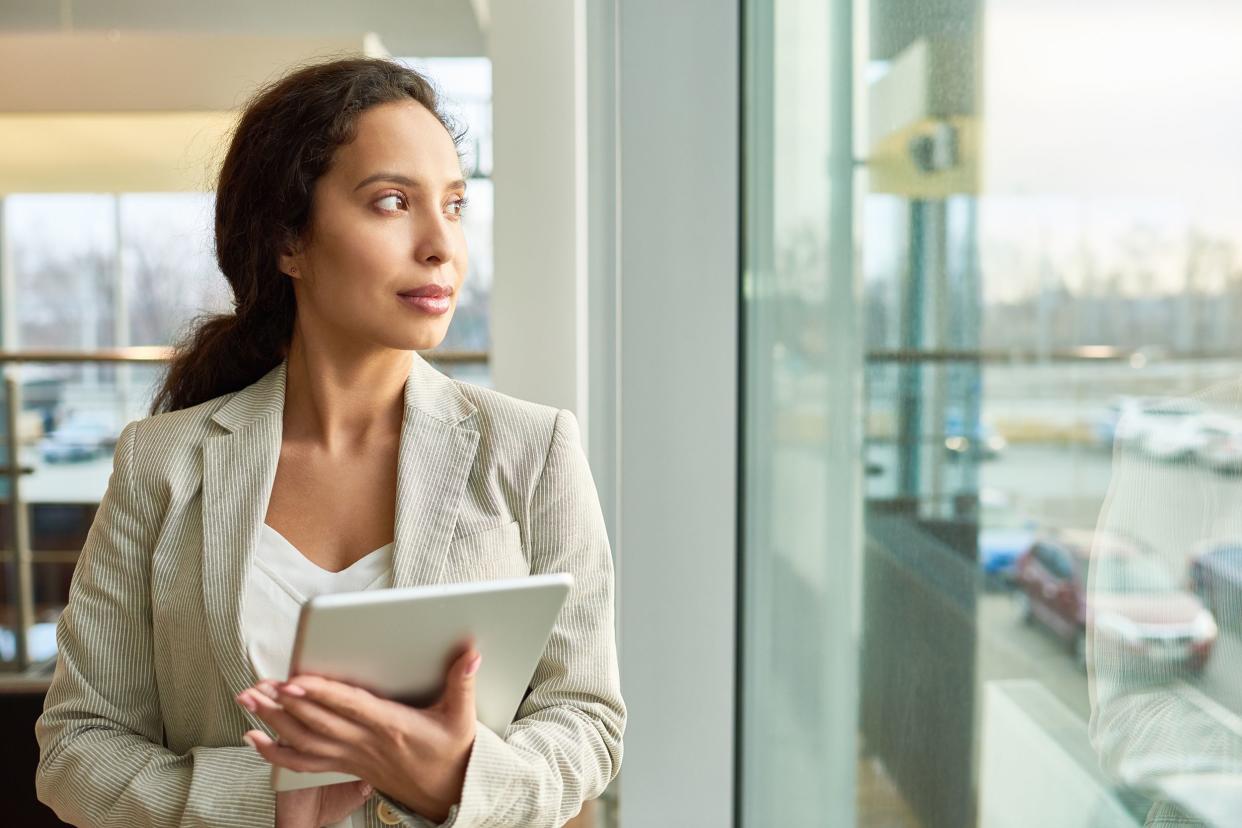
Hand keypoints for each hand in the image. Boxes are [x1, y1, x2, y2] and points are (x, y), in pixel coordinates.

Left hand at [236, 647, 481, 823]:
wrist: (447, 793)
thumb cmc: (452, 754)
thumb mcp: (462, 718)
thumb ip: (462, 683)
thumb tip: (470, 654)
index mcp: (391, 726)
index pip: (348, 707)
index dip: (319, 694)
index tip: (293, 680)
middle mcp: (366, 743)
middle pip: (316, 723)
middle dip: (283, 703)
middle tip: (257, 685)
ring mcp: (352, 757)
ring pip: (304, 741)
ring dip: (273, 722)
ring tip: (249, 700)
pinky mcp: (346, 765)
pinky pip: (304, 763)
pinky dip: (275, 753)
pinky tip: (255, 738)